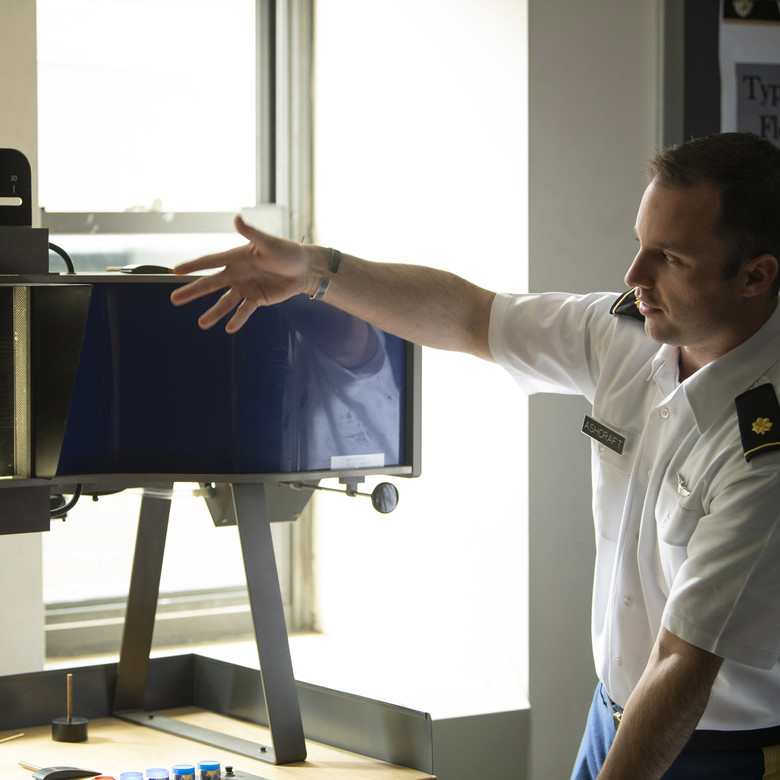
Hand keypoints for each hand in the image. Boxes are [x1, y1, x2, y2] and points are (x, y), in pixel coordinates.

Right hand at [170, 216, 314, 331]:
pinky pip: (244, 311)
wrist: (303, 269)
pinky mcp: (257, 299)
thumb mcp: (269, 243)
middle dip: (192, 292)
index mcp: (235, 257)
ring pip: (225, 302)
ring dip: (214, 313)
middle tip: (174, 299)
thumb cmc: (286, 251)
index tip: (175, 271)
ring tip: (202, 324)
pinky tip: (229, 328)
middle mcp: (236, 274)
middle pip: (210, 285)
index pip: (209, 262)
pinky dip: (237, 319)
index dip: (192, 266)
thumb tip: (237, 218)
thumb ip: (251, 233)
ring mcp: (245, 288)